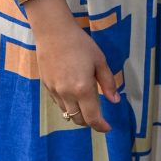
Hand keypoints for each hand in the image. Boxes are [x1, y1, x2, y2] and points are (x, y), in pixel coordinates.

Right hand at [29, 0, 118, 131]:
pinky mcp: (46, 86)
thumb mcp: (100, 61)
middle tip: (99, 117)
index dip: (101, 126)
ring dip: (78, 115)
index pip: (92, 117)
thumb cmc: (80, 44)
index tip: (108, 127)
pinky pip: (58, 104)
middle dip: (90, 122)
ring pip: (67, 113)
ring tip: (87, 107)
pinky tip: (73, 96)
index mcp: (82, 88)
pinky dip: (68, 106)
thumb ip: (108, 83)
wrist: (53, 32)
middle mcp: (67, 94)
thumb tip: (114, 101)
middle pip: (78, 120)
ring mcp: (54, 91)